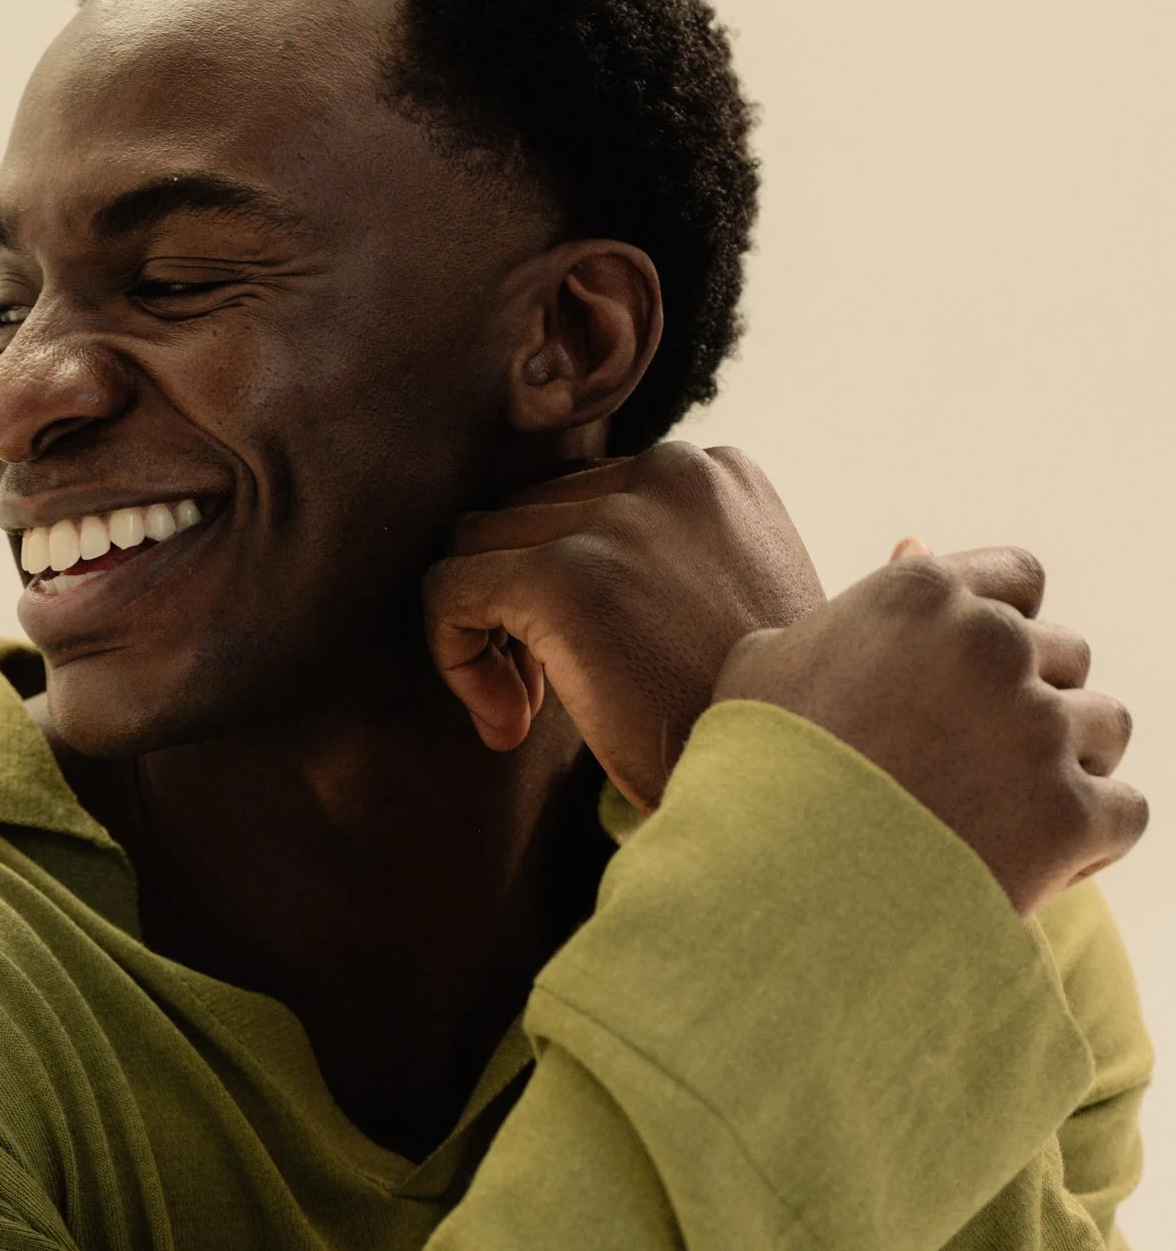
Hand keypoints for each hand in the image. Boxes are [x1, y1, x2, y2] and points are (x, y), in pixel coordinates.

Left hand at [422, 443, 827, 810]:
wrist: (800, 778)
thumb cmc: (760, 716)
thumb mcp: (734, 605)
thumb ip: (668, 560)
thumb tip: (562, 559)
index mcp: (714, 473)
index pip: (579, 497)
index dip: (560, 579)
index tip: (585, 660)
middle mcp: (671, 471)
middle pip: (523, 512)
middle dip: (517, 602)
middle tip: (544, 693)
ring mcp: (617, 520)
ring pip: (475, 544)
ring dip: (486, 630)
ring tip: (528, 709)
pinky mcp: (565, 577)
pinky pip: (450, 591)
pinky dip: (453, 655)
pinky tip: (506, 722)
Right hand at [711, 542, 1148, 918]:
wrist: (765, 886)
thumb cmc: (752, 775)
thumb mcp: (768, 664)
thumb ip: (850, 605)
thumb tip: (913, 546)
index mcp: (920, 594)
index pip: (1018, 578)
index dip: (1002, 630)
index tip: (971, 681)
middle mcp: (990, 643)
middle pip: (1064, 654)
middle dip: (1030, 702)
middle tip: (967, 766)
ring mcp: (1036, 726)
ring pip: (1104, 726)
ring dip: (1066, 764)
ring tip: (997, 816)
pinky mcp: (1069, 813)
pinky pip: (1122, 811)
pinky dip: (1087, 840)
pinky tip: (1024, 863)